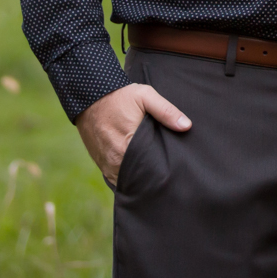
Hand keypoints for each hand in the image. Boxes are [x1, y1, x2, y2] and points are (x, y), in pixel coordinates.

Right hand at [75, 83, 190, 186]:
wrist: (89, 97)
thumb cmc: (120, 97)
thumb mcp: (145, 97)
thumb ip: (166, 111)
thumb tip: (187, 126)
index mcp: (129, 144)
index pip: (150, 169)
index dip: (160, 172)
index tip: (170, 171)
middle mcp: (116, 159)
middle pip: (138, 178)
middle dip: (150, 179)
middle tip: (164, 176)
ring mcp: (107, 163)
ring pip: (126, 180)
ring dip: (137, 180)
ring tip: (152, 178)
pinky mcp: (100, 163)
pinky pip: (116, 178)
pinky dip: (126, 177)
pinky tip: (137, 174)